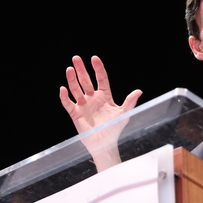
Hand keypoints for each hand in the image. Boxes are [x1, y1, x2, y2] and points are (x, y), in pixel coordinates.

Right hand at [59, 56, 141, 170]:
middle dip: (81, 70)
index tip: (94, 58)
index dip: (98, 68)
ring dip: (72, 80)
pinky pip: (68, 103)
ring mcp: (83, 105)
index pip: (101, 79)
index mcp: (105, 96)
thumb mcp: (124, 115)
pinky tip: (63, 89)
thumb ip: (130, 102)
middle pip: (86, 80)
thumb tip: (139, 91)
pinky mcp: (75, 114)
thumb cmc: (114, 129)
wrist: (104, 144)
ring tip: (69, 69)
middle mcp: (93, 98)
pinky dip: (65, 97)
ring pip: (76, 89)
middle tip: (76, 58)